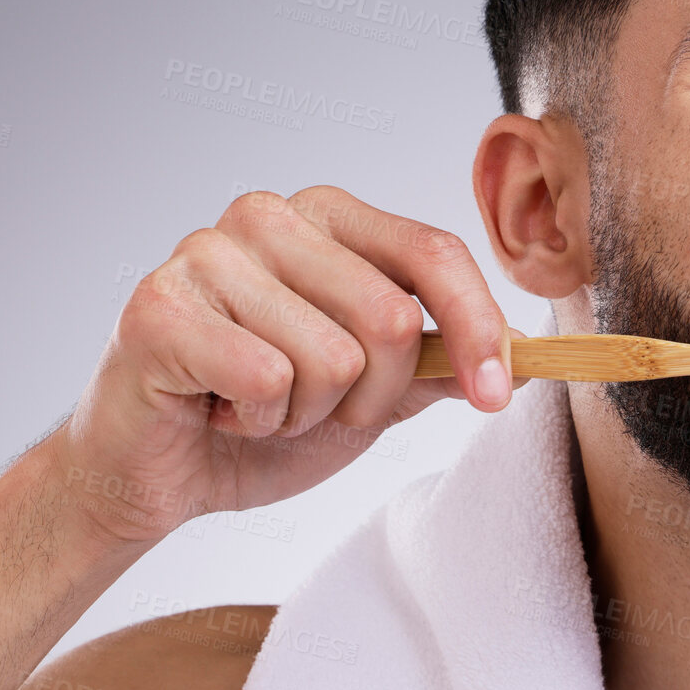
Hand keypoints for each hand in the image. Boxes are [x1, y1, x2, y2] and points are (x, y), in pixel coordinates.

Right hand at [47, 185, 519, 545]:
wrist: (159, 474)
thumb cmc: (265, 417)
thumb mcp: (375, 393)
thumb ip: (443, 364)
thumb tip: (530, 351)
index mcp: (331, 216)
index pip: (434, 251)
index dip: (478, 326)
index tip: (496, 396)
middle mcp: (270, 215)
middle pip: (391, 316)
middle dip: (370, 396)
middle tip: (313, 406)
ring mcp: (208, 252)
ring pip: (332, 357)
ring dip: (306, 413)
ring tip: (258, 406)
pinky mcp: (160, 305)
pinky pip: (268, 379)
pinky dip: (257, 420)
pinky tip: (218, 409)